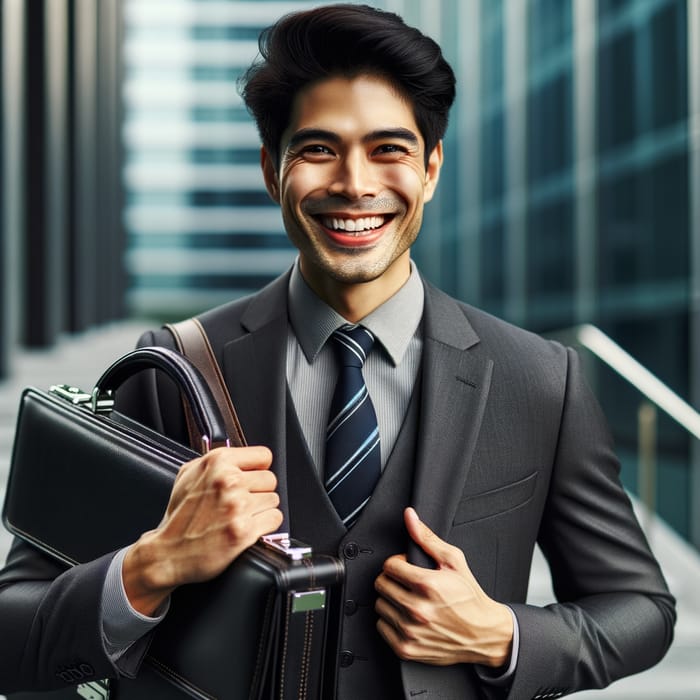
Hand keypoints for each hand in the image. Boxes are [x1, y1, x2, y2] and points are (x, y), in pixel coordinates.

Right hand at [122, 446, 282, 614]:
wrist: (168, 553)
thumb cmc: (180, 516)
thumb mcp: (188, 475)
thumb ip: (217, 461)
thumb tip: (243, 457)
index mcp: (217, 462)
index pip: (263, 456)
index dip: (258, 469)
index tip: (251, 478)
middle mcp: (229, 481)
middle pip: (270, 479)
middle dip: (257, 492)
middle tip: (239, 503)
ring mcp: (237, 505)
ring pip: (273, 500)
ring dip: (261, 510)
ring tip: (239, 516)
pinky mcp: (244, 530)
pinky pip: (274, 519)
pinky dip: (264, 526)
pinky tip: (246, 528)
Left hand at [374, 508, 512, 666]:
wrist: (484, 633)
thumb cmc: (469, 597)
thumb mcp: (453, 561)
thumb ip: (427, 538)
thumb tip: (410, 517)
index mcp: (427, 585)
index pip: (389, 566)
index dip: (398, 563)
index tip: (407, 567)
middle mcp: (417, 609)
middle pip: (381, 584)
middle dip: (392, 579)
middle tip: (408, 582)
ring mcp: (411, 630)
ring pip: (379, 605)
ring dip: (390, 599)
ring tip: (409, 599)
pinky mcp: (407, 648)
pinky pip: (381, 627)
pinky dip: (390, 621)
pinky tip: (407, 616)